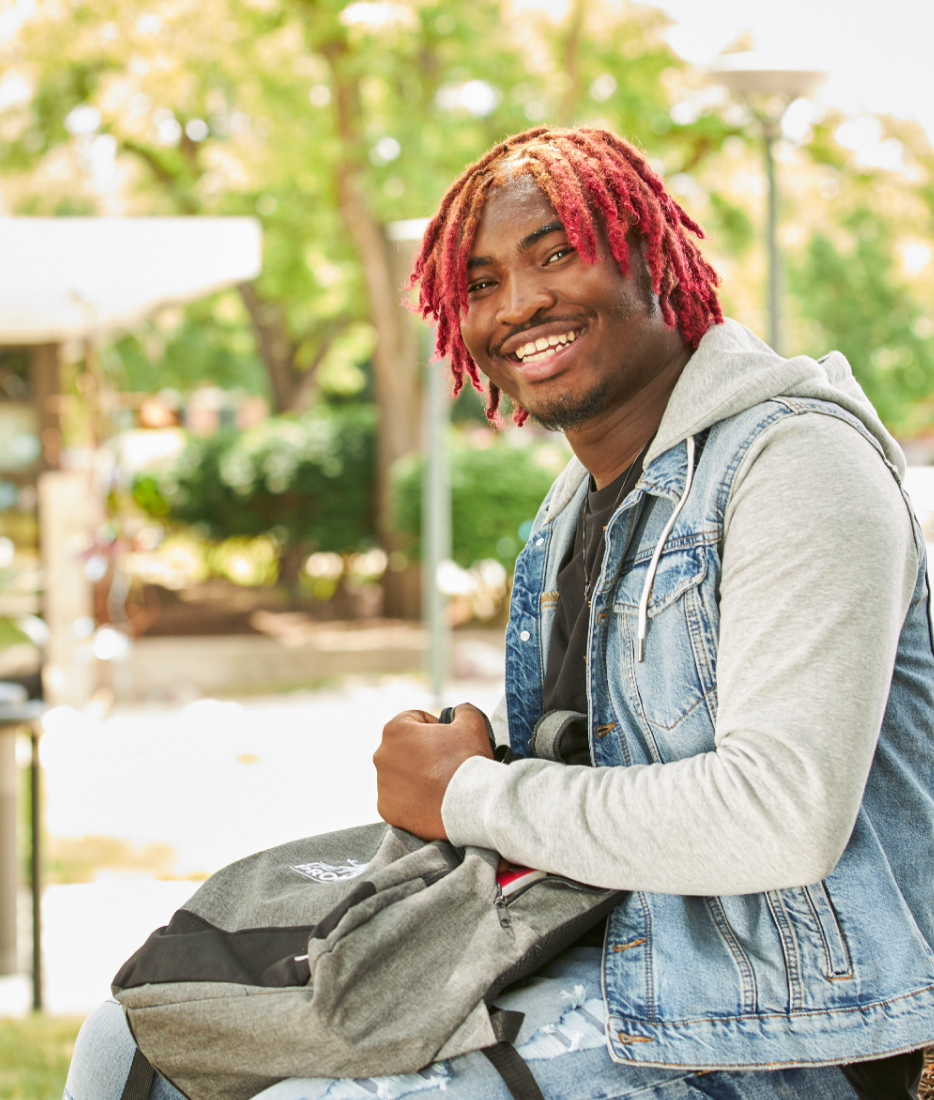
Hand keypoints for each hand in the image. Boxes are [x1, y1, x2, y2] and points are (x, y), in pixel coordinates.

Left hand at [373, 703, 493, 839]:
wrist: (472, 806)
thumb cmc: (468, 761)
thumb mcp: (472, 723)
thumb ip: (462, 711)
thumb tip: (458, 713)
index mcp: (395, 730)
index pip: (414, 720)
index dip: (435, 727)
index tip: (448, 740)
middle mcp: (381, 756)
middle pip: (405, 748)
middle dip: (423, 752)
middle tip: (447, 763)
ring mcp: (382, 785)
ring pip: (400, 774)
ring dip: (417, 775)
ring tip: (441, 784)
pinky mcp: (387, 809)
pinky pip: (399, 799)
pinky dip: (413, 799)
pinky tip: (432, 800)